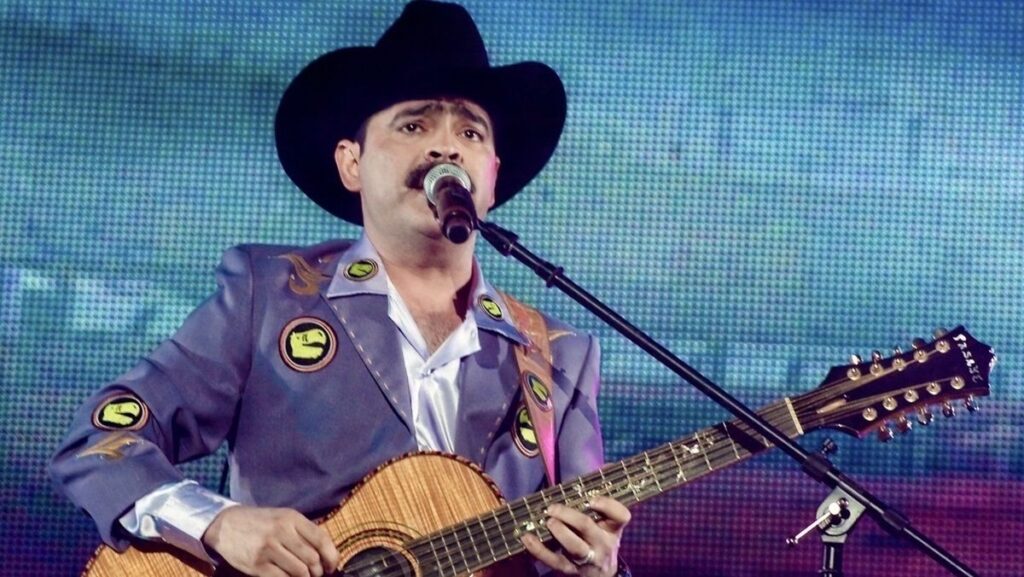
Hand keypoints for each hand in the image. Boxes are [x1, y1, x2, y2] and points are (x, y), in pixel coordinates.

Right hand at [201, 506, 339, 576]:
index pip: (321, 539)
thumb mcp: (282, 517)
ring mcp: (268, 549)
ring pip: (300, 571)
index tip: (332, 566)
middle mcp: (281, 531)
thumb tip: (325, 554)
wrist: (225, 525)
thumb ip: (303, 531)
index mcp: (291, 518)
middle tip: (315, 574)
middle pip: (312, 559)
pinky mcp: (257, 565)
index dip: (332, 556)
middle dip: (318, 571)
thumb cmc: (259, 523)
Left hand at [521, 496, 630, 576]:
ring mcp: (587, 559)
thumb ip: (599, 503)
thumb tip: (596, 472)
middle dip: (570, 516)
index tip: (592, 499)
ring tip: (548, 521)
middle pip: (588, 528)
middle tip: (553, 508)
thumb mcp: (606, 524)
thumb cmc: (600, 539)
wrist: (602, 575)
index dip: (608, 505)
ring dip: (559, 532)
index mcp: (612, 528)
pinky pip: (554, 561)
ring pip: (574, 547)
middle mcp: (603, 543)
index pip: (620, 516)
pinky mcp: (570, 570)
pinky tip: (527, 538)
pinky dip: (539, 550)